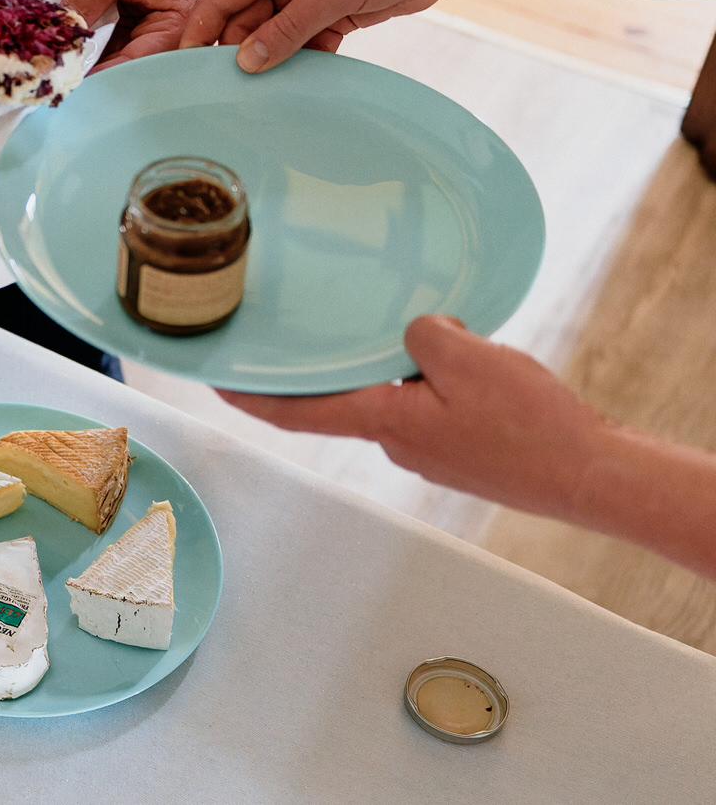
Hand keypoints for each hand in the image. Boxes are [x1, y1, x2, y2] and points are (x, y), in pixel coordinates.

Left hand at [62, 0, 211, 72]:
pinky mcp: (131, 29)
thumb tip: (64, 29)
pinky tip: (63, 56)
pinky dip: (87, 51)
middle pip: (129, 67)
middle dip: (95, 75)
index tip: (74, 83)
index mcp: (179, 20)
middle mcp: (168, 34)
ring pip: (115, 60)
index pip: (142, 58)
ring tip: (55, 73)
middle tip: (57, 83)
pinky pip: (107, 47)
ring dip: (87, 66)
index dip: (108, 74)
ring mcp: (148, 33)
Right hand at [181, 0, 461, 72]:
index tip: (185, 69)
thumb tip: (246, 62)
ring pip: (273, 36)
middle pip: (243, 21)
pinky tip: (302, 85)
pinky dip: (303, 62)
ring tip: (263, 96)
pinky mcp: (333, 12)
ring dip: (272, 62)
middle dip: (237, 53)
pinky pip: (304, 44)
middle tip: (229, 94)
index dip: (200, 31)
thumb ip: (289, 27)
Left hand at [215, 315, 612, 521]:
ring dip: (395, 367)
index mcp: (384, 421)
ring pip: (392, 395)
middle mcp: (396, 441)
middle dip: (333, 365)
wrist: (591, 474)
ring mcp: (427, 450)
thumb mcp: (469, 358)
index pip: (295, 410)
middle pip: (344, 396)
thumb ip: (422, 334)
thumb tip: (413, 332)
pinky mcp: (457, 449)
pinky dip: (430, 381)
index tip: (215, 384)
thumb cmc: (532, 427)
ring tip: (425, 336)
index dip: (249, 397)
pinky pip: (427, 405)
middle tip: (316, 331)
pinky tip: (464, 363)